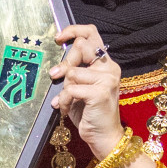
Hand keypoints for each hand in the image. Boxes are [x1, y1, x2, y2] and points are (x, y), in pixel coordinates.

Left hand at [50, 24, 125, 159]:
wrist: (103, 136)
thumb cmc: (89, 112)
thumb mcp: (79, 86)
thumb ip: (74, 70)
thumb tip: (58, 63)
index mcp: (106, 64)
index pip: (91, 34)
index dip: (73, 31)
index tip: (58, 38)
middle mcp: (110, 68)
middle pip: (79, 48)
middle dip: (64, 64)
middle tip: (56, 76)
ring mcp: (107, 79)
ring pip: (72, 72)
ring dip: (64, 90)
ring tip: (67, 102)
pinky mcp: (100, 92)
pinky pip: (71, 89)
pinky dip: (65, 101)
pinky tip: (67, 109)